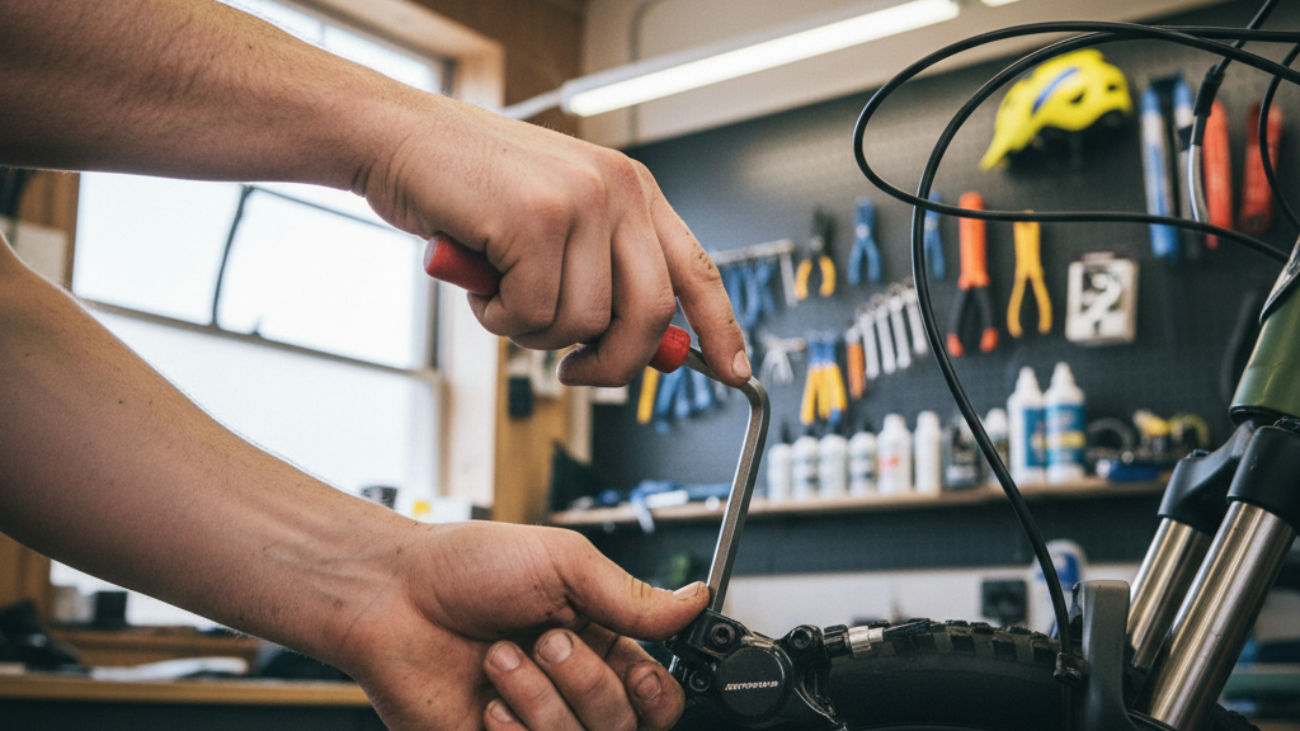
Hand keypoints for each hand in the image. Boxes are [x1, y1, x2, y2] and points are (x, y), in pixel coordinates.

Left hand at [334, 520, 708, 730]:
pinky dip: (513, 728)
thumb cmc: (466, 567)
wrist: (390, 598)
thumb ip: (632, 595)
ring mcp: (535, 723)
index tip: (638, 670)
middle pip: (625, 723)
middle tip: (544, 639)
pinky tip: (486, 699)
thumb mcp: (562, 563)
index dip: (655, 692)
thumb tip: (696, 601)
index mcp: (599, 642)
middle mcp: (571, 689)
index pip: (657, 695)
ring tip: (500, 658)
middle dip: (585, 681)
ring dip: (541, 700)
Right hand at [359, 94, 748, 386]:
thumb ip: (602, 273)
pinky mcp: (536, 220)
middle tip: (577, 371)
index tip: (734, 372)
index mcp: (633, 190)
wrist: (399, 138)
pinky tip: (479, 277)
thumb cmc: (472, 189)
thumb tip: (645, 348)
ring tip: (501, 288)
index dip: (719, 328)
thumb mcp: (557, 223)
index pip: (697, 270)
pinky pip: (531, 315)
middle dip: (613, 363)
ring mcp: (580, 202)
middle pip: (649, 315)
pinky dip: (497, 316)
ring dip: (533, 331)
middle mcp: (618, 191)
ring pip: (582, 323)